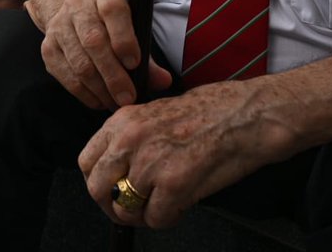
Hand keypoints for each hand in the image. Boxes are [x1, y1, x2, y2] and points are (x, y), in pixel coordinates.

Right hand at [39, 0, 171, 110]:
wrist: (74, 12)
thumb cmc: (110, 26)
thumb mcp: (131, 29)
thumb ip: (148, 57)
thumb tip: (163, 81)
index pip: (113, 11)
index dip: (124, 38)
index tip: (135, 63)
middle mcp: (77, 7)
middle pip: (94, 42)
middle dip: (113, 75)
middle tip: (128, 97)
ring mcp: (59, 28)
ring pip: (79, 63)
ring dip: (100, 89)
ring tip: (116, 103)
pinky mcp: (48, 48)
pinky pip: (66, 76)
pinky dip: (85, 94)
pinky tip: (100, 101)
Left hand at [79, 80, 276, 228]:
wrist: (246, 115)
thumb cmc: (210, 112)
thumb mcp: (155, 114)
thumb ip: (130, 140)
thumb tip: (118, 171)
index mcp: (122, 121)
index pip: (86, 162)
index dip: (97, 183)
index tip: (111, 192)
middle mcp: (130, 140)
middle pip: (98, 189)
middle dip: (114, 206)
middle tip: (133, 209)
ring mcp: (150, 162)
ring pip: (127, 209)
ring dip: (144, 214)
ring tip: (164, 204)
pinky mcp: (174, 183)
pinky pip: (157, 218)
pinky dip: (169, 218)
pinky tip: (182, 204)